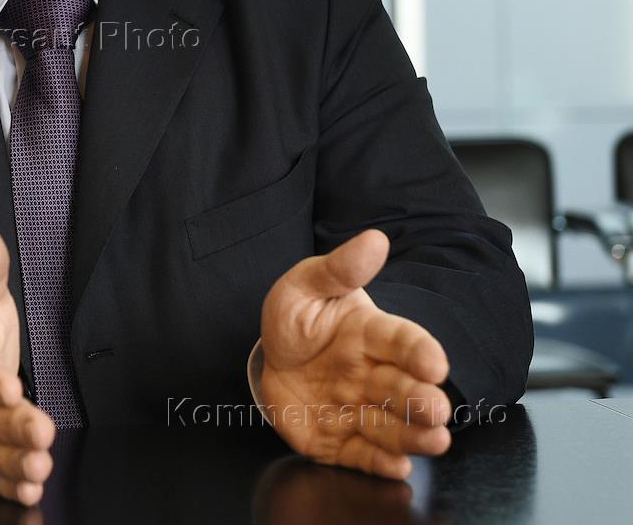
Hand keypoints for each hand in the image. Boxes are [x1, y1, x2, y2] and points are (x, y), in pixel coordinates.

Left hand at [258, 229, 452, 478]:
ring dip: (415, 435)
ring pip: (393, 425)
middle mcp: (372, 374)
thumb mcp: (305, 285)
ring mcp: (358, 408)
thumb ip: (339, 268)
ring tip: (434, 440)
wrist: (270, 357)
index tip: (435, 363)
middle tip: (437, 409)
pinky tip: (396, 465)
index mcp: (369, 334)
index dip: (419, 351)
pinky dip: (380, 462)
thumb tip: (374, 239)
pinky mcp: (340, 439)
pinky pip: (362, 453)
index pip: (401, 340)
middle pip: (403, 388)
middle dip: (423, 399)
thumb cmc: (295, 318)